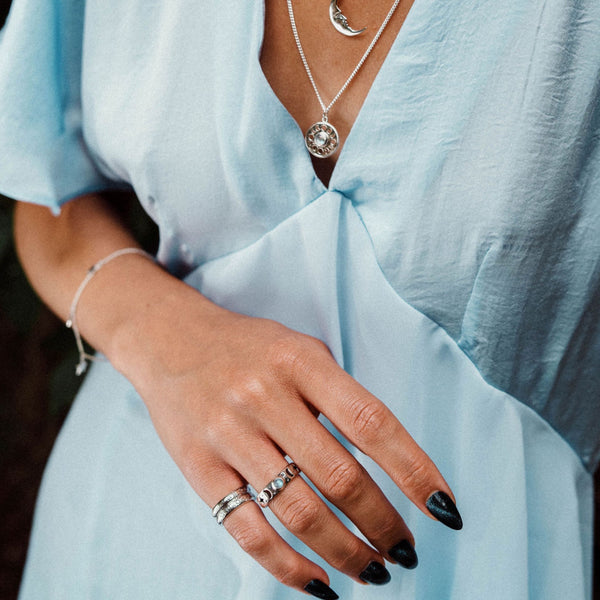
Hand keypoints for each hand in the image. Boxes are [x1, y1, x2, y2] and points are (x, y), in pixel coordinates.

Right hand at [115, 288, 460, 597]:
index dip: (414, 470)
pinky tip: (318, 583)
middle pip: (339, 476)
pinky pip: (247, 530)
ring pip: (297, 511)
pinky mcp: (199, 467)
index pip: (371, 423)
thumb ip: (339, 395)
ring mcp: (229, 433)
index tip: (445, 509)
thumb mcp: (300, 349)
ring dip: (345, 551)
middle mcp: (265, 396)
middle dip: (383, 523)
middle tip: (406, 550)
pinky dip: (288, 567)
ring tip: (374, 570)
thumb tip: (389, 463)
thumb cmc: (248, 347)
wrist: (171, 339)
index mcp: (300, 362)